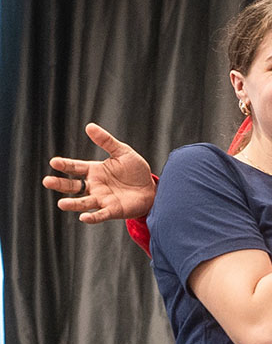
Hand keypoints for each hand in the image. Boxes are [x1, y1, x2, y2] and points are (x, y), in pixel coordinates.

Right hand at [41, 122, 156, 222]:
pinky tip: (84, 217)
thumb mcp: (123, 152)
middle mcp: (94, 186)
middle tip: (47, 181)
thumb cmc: (136, 170)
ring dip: (73, 204)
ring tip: (61, 204)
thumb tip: (89, 126)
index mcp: (94, 171)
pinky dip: (92, 217)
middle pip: (74, 186)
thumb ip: (106, 141)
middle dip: (60, 184)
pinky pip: (101, 215)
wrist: (151, 188)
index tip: (54, 162)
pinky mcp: (113, 210)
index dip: (65, 165)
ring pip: (83, 202)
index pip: (75, 168)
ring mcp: (102, 199)